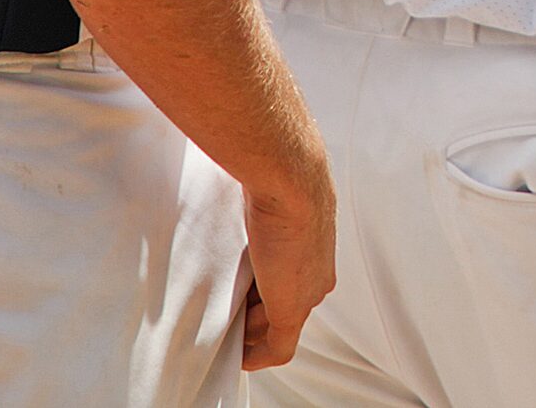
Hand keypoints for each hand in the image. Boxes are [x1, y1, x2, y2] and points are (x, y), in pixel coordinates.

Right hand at [238, 172, 335, 369]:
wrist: (291, 180)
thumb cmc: (278, 177)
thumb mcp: (268, 199)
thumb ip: (259, 210)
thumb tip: (239, 197)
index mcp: (313, 249)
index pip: (286, 283)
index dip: (260, 292)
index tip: (234, 292)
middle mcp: (315, 275)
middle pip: (280, 307)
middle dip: (252, 314)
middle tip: (221, 312)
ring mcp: (307, 294)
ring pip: (275, 327)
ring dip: (248, 333)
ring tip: (219, 329)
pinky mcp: (293, 308)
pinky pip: (278, 348)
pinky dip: (257, 356)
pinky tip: (237, 357)